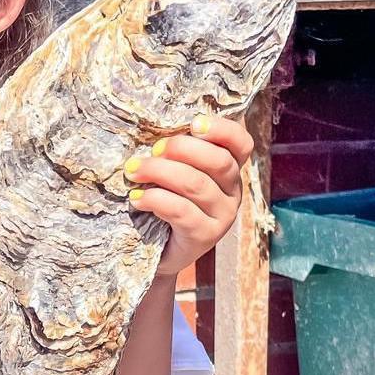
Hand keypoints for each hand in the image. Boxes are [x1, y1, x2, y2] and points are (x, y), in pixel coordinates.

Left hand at [124, 114, 254, 277]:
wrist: (157, 251)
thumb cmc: (164, 201)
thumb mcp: (173, 172)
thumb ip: (174, 153)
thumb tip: (153, 131)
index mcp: (229, 168)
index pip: (241, 143)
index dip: (222, 130)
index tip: (193, 123)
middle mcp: (233, 191)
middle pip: (218, 161)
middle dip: (181, 149)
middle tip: (152, 150)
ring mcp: (223, 216)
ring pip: (196, 184)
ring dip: (160, 172)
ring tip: (133, 173)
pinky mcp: (205, 236)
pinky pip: (181, 211)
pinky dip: (155, 199)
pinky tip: (137, 198)